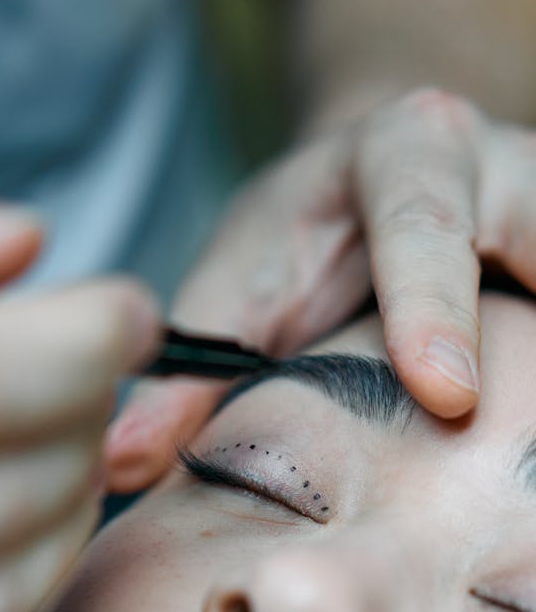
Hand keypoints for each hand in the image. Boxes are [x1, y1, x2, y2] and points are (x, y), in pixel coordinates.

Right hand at [0, 162, 159, 611]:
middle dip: (85, 423)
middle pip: (3, 494)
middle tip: (92, 380)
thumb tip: (19, 244)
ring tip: (60, 449)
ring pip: (1, 595)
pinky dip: (16, 591)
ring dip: (67, 512)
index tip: (129, 315)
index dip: (81, 341)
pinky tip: (6, 529)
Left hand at [107, 86, 535, 490]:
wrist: (382, 182)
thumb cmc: (304, 235)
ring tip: (528, 440)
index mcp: (406, 151)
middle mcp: (500, 161)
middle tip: (522, 442)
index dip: (432, 306)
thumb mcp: (241, 283)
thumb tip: (117, 461)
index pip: (421, 221)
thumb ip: (190, 368)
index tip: (447, 398)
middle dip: (530, 334)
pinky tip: (529, 439)